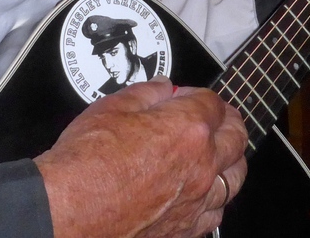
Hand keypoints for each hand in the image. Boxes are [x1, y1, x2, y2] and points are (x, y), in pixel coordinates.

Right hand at [35, 77, 247, 237]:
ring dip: (230, 159)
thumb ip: (145, 93)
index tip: (188, 95)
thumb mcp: (112, 107)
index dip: (200, 94)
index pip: (213, 103)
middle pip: (236, 138)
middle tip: (217, 116)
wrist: (73, 208)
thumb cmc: (88, 160)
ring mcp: (197, 201)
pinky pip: (217, 212)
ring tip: (219, 152)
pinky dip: (215, 197)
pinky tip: (204, 191)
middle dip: (228, 122)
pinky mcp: (186, 229)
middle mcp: (201, 165)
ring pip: (234, 178)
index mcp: (188, 129)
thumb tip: (162, 87)